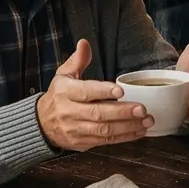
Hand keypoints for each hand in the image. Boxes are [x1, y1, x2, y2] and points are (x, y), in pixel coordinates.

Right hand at [36, 39, 153, 150]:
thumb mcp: (63, 75)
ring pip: (103, 130)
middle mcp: (69, 112)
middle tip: (142, 109)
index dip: (103, 91)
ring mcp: (75, 130)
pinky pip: (105, 142)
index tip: (121, 90)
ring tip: (146, 120)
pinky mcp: (82, 144)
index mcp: (65, 92)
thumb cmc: (59, 96)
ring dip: (127, 126)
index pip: (85, 92)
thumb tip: (84, 43)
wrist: (42, 124)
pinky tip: (139, 131)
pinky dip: (124, 137)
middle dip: (122, 112)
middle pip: (97, 113)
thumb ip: (78, 60)